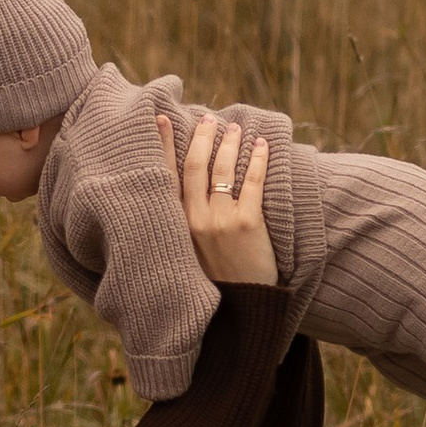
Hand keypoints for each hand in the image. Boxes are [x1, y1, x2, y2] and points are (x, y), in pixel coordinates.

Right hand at [172, 110, 277, 286]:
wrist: (242, 307)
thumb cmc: (215, 278)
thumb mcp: (188, 250)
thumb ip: (183, 221)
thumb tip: (185, 190)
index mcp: (177, 223)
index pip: (167, 175)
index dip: (164, 145)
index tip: (162, 120)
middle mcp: (195, 218)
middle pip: (195, 165)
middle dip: (202, 137)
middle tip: (210, 120)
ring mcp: (221, 220)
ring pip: (223, 169)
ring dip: (230, 144)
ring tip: (237, 129)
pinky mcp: (248, 223)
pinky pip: (253, 182)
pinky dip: (258, 159)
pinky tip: (262, 146)